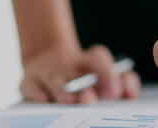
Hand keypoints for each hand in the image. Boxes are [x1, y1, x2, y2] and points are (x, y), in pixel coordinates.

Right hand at [19, 44, 139, 103]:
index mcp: (89, 62)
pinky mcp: (28, 81)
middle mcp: (68, 65)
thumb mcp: (102, 80)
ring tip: (69, 100)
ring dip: (62, 89)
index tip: (115, 91)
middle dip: (84, 84)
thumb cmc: (80, 79)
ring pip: (54, 78)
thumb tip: (129, 93)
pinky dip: (36, 93)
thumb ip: (121, 85)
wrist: (45, 62)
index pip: (98, 58)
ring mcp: (47, 72)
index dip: (107, 71)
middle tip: (92, 98)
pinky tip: (44, 99)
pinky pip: (29, 86)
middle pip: (78, 69)